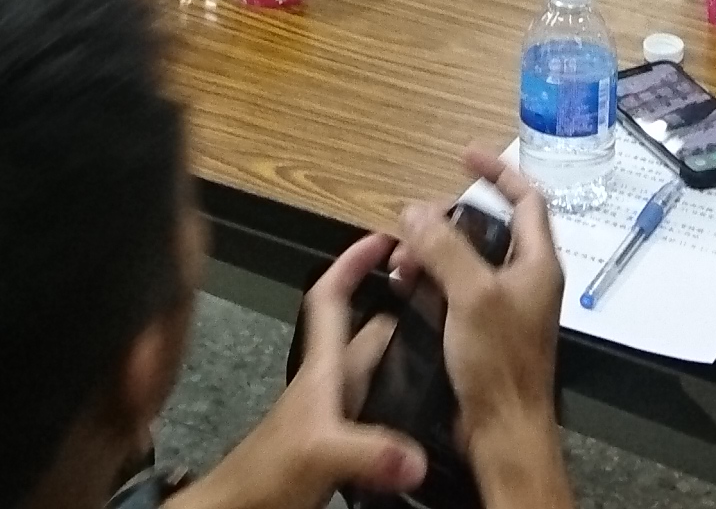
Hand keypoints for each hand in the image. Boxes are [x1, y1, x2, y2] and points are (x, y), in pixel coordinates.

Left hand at [172, 234, 420, 508]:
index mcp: (323, 370)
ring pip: (374, 370)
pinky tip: (428, 414)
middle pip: (365, 331)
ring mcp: (334, 414)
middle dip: (399, 305)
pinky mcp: (340, 443)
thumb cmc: (265, 476)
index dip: (353, 262)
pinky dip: (404, 403)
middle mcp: (330, 385)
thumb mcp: (318, 455)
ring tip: (450, 346)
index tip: (384, 238)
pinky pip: (380, 410)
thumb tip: (416, 458)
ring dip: (405, 353)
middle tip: (445, 295)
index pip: (332, 298)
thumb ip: (365, 451)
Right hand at [401, 151, 566, 497]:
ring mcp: (501, 306)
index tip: (464, 156)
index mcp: (537, 262)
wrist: (502, 429)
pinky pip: (452, 291)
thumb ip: (445, 248)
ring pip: (463, 261)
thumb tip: (415, 211)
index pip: (526, 199)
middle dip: (445, 221)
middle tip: (412, 227)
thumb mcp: (472, 295)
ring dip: (431, 254)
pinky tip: (405, 289)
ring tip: (402, 263)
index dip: (498, 172)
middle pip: (486, 229)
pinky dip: (429, 283)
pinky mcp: (481, 331)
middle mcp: (523, 279)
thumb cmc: (500, 364)